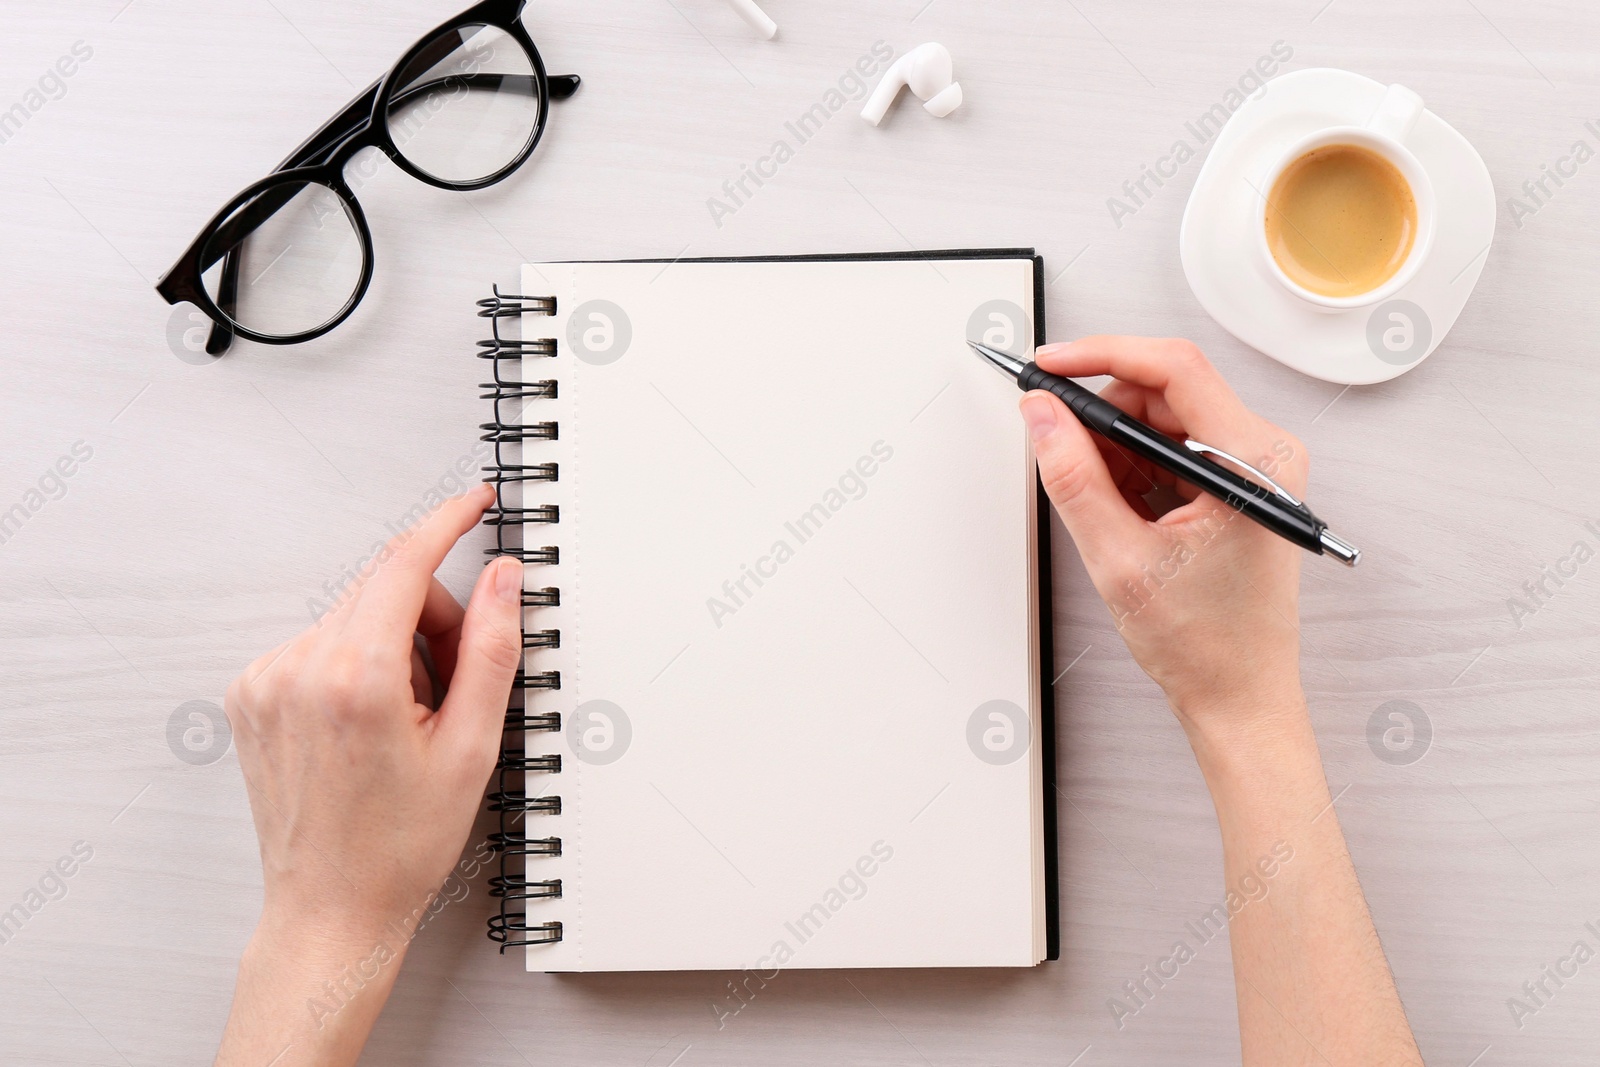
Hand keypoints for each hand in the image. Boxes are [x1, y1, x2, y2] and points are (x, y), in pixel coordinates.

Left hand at [216, 484, 521, 1066]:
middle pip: (384, 590)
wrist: (331, 908)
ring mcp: (266, 680)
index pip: (404, 563)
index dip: (447, 523)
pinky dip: (357, 663)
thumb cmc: (398, 846)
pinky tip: (372, 722)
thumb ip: (491, 649)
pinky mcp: (251, 693)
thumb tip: (503, 580)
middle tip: (455, 687)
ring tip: (411, 720)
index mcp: (355, 677)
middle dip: (433, 620)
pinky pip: (321, 643)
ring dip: (395, 645)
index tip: (474, 503)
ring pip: (354, 616)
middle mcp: (298, 668)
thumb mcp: (472, 747)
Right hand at [1019, 337, 1306, 734]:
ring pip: (1164, 418)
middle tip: (1057, 446)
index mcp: (1253, 461)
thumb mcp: (1119, 558)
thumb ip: (1073, 476)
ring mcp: (1254, 467)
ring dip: (1116, 447)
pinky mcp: (1239, 483)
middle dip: (1103, 414)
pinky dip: (1133, 468)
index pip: (1173, 368)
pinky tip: (1120, 512)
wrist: (1240, 697)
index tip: (1051, 366)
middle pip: (1165, 389)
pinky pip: (1173, 447)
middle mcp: (1264, 453)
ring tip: (1100, 506)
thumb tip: (1042, 417)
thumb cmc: (1206, 644)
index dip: (1102, 356)